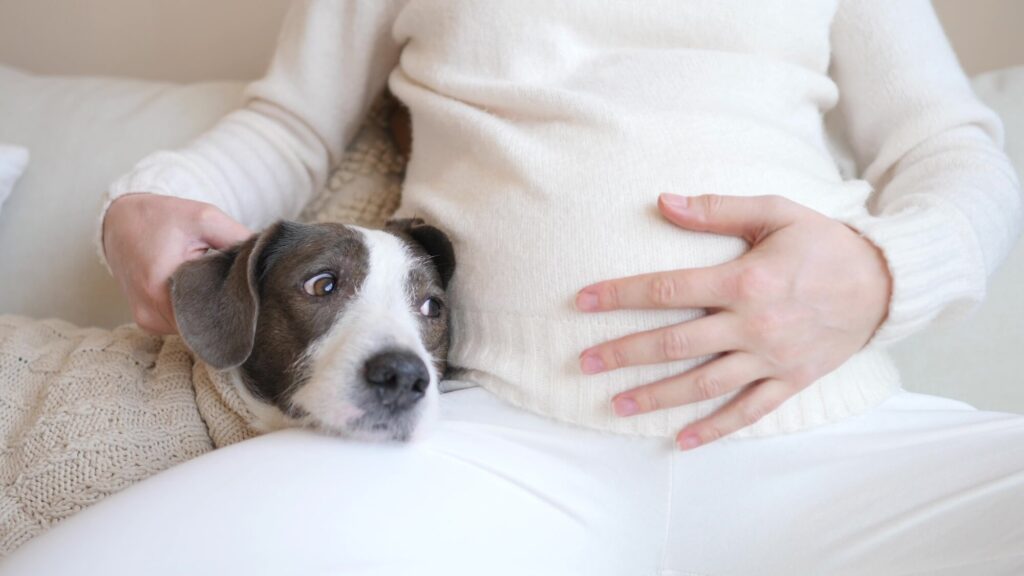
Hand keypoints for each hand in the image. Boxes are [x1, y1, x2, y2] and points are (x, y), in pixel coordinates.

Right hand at [102, 194, 251, 333]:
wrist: (120, 222)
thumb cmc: (164, 217)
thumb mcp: (205, 217)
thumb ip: (238, 238)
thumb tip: (269, 259)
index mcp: (160, 285)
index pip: (213, 315)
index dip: (239, 308)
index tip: (256, 297)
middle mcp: (150, 311)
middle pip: (204, 326)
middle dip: (227, 311)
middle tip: (244, 292)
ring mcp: (147, 321)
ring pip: (194, 329)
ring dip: (209, 312)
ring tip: (217, 287)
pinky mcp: (147, 322)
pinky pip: (181, 326)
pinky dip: (194, 313)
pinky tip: (201, 293)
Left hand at [575, 194, 891, 449]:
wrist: (885, 281)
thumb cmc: (823, 242)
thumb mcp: (774, 212)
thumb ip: (716, 210)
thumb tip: (662, 201)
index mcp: (744, 280)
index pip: (667, 290)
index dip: (620, 295)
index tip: (582, 303)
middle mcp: (753, 325)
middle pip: (675, 343)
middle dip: (625, 353)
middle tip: (585, 362)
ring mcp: (772, 358)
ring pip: (703, 384)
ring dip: (657, 396)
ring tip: (616, 405)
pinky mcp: (791, 380)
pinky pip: (748, 411)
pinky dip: (715, 429)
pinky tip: (682, 441)